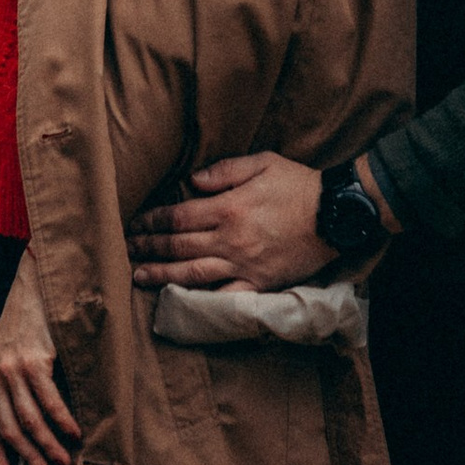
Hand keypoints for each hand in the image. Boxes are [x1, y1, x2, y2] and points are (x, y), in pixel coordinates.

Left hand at [0, 261, 81, 464]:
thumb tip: (29, 427)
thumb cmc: (28, 322)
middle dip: (28, 459)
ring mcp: (12, 368)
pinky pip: (48, 399)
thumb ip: (11, 387)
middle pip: (8, 430)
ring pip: (28, 420)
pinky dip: (62, 420)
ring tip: (64, 462)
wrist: (38, 282)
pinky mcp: (33, 359)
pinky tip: (75, 433)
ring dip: (47, 446)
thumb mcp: (9, 355)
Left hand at [129, 150, 333, 293]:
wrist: (337, 215)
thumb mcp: (263, 163)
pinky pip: (225, 296)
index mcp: (228, 208)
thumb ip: (224, 171)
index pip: (177, 217)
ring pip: (192, 273)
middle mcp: (230, 239)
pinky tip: (181, 302)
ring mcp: (243, 265)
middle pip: (178, 246)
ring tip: (139, 275)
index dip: (152, 222)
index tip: (135, 224)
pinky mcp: (259, 284)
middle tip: (127, 249)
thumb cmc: (300, 185)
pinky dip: (201, 300)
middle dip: (148, 247)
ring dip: (161, 275)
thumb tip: (191, 182)